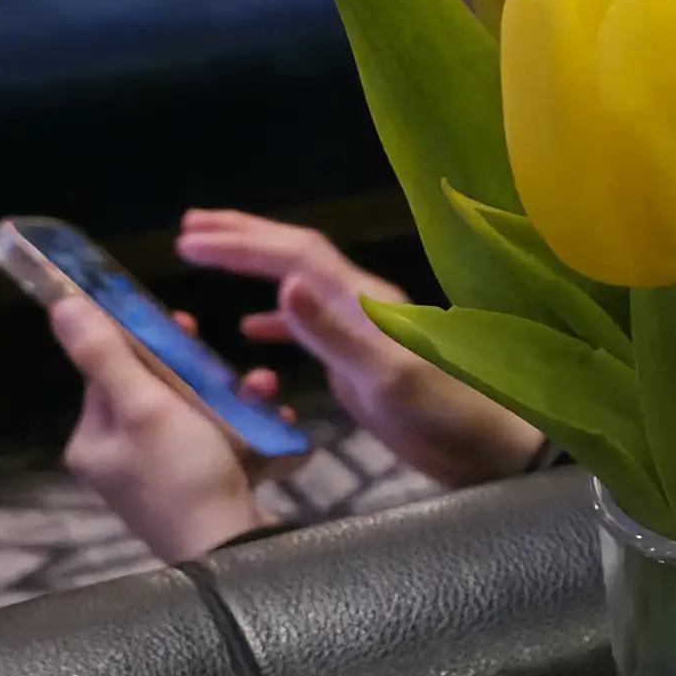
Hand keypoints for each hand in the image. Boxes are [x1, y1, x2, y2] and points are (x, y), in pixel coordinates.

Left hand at [49, 295, 272, 561]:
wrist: (232, 550)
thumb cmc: (183, 475)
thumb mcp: (145, 407)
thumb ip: (106, 355)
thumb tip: (61, 304)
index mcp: (94, 440)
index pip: (108, 372)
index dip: (144, 342)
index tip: (182, 322)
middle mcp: (120, 458)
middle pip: (155, 391)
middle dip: (199, 370)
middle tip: (226, 359)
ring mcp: (161, 475)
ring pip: (195, 413)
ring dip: (233, 396)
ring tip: (265, 389)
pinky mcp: (199, 488)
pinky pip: (220, 441)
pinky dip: (247, 427)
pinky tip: (276, 420)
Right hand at [178, 210, 548, 486]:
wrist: (485, 449)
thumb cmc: (441, 413)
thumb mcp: (384, 375)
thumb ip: (334, 333)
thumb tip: (284, 283)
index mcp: (365, 300)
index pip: (296, 255)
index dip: (243, 243)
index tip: (190, 239)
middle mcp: (361, 305)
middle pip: (296, 256)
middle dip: (244, 237)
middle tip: (190, 226)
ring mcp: (361, 332)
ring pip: (298, 285)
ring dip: (253, 268)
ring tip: (207, 257)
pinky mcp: (360, 361)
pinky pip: (309, 327)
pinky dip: (276, 320)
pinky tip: (247, 329)